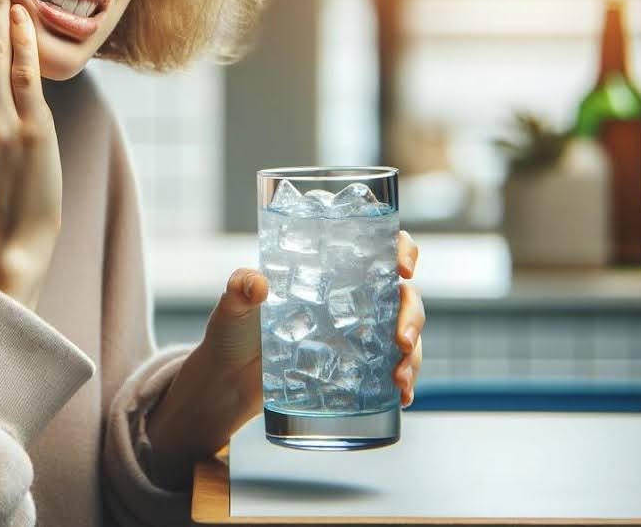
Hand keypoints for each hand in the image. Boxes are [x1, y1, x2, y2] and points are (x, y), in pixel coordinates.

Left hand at [144, 232, 425, 487]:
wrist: (228, 381)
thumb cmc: (232, 333)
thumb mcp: (233, 307)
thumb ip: (240, 289)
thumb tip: (256, 283)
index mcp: (328, 269)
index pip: (377, 246)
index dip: (401, 250)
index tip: (404, 269)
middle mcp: (350, 296)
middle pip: (401, 293)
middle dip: (411, 314)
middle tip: (401, 339)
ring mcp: (356, 331)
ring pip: (404, 331)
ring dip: (412, 353)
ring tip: (399, 380)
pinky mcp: (355, 364)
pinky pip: (393, 366)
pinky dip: (404, 380)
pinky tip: (401, 395)